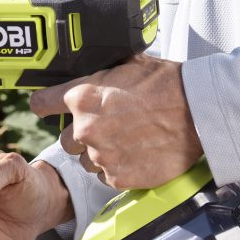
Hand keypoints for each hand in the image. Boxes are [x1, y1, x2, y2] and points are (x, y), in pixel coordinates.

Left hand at [30, 54, 202, 189]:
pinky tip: (136, 153)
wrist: (198, 112)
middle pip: (66, 139)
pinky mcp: (118, 177)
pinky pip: (106, 175)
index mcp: (81, 97)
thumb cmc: (165, 83)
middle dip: (82, 134)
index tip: (49, 109)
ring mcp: (101, 155)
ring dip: (99, 153)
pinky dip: (118, 168)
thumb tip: (83, 67)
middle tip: (108, 126)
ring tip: (126, 140)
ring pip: (86, 160)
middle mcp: (85, 128)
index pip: (41, 104)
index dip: (46, 106)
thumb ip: (97, 72)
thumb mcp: (125, 63)